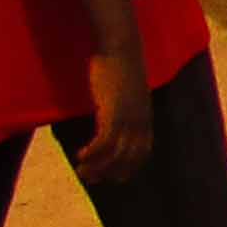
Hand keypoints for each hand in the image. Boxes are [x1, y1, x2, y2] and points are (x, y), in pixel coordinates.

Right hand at [76, 44, 154, 187]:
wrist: (121, 48)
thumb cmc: (120, 65)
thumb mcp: (127, 91)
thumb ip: (125, 105)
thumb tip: (113, 113)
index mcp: (146, 118)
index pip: (142, 152)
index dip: (129, 167)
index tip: (114, 177)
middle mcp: (140, 122)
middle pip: (128, 158)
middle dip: (110, 172)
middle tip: (91, 179)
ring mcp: (128, 119)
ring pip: (115, 154)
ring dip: (97, 166)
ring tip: (81, 172)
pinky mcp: (113, 113)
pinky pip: (103, 143)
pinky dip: (93, 153)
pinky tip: (80, 156)